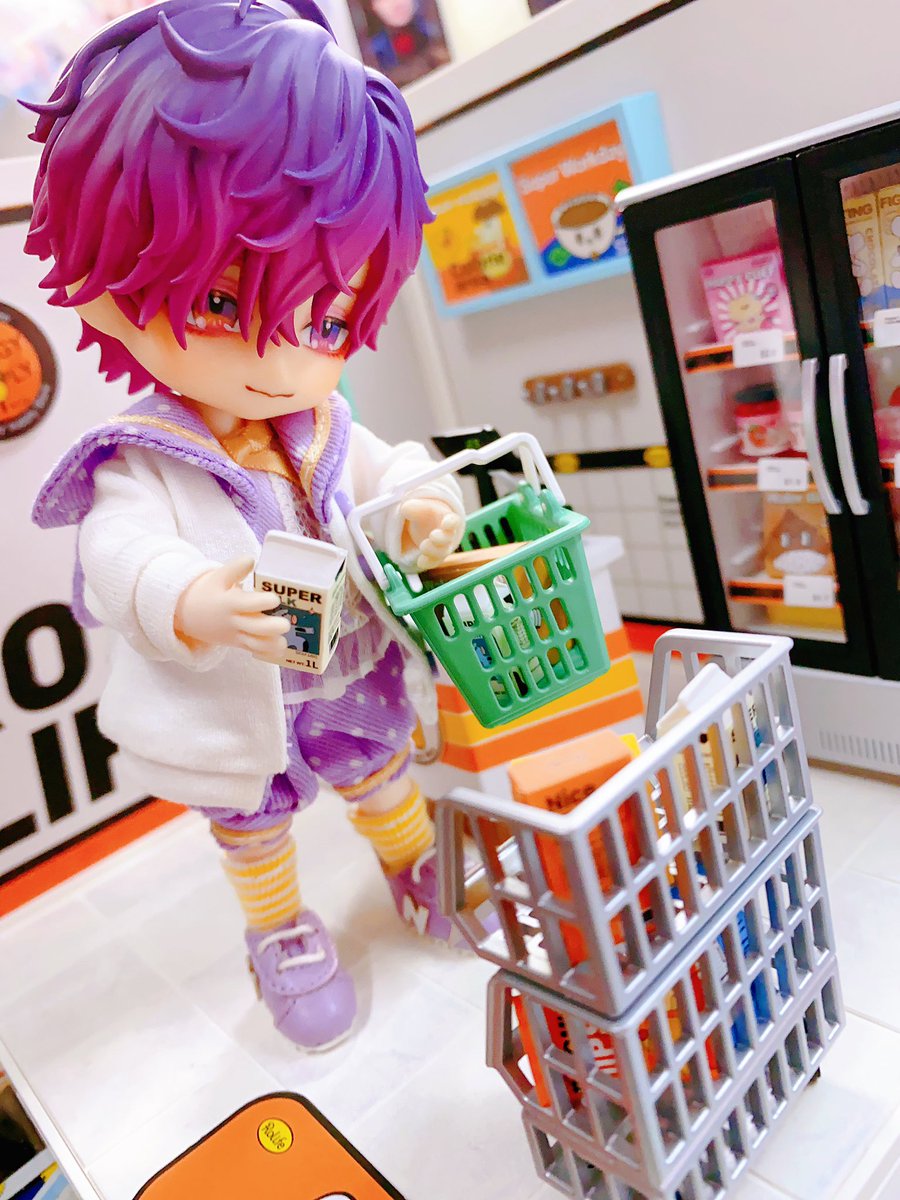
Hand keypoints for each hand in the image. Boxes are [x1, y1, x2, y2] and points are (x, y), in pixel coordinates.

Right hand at [174, 555, 289, 656]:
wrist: (188, 614)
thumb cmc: (208, 592)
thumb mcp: (218, 577)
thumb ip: (235, 568)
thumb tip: (251, 559)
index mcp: (228, 602)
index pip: (245, 604)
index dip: (261, 602)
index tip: (274, 599)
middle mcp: (232, 621)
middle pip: (252, 627)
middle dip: (270, 628)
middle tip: (285, 624)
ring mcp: (235, 634)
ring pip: (254, 644)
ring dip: (270, 645)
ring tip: (283, 642)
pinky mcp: (238, 643)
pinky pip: (252, 651)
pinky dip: (266, 654)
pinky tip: (279, 651)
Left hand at [400, 498, 463, 570]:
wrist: (423, 525)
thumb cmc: (426, 514)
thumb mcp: (420, 508)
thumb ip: (414, 507)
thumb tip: (406, 507)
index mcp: (447, 520)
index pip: (453, 521)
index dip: (451, 522)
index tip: (446, 523)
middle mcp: (447, 535)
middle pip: (448, 538)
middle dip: (442, 538)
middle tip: (433, 536)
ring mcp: (441, 548)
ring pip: (442, 552)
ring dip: (433, 551)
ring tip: (423, 547)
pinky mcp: (433, 557)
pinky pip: (433, 562)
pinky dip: (427, 562)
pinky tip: (420, 562)